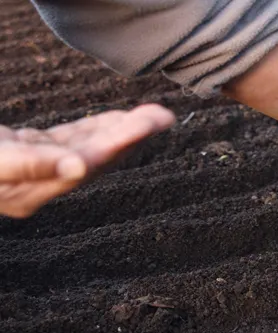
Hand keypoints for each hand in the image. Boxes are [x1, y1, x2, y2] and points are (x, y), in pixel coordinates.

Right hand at [0, 104, 174, 217]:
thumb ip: (31, 165)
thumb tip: (78, 167)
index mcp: (31, 192)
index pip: (89, 164)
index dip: (120, 142)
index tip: (148, 124)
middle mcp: (43, 184)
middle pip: (98, 157)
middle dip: (132, 134)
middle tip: (164, 115)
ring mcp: (39, 168)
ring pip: (90, 146)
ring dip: (120, 128)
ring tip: (153, 113)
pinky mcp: (31, 150)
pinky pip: (73, 139)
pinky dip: (95, 127)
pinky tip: (118, 118)